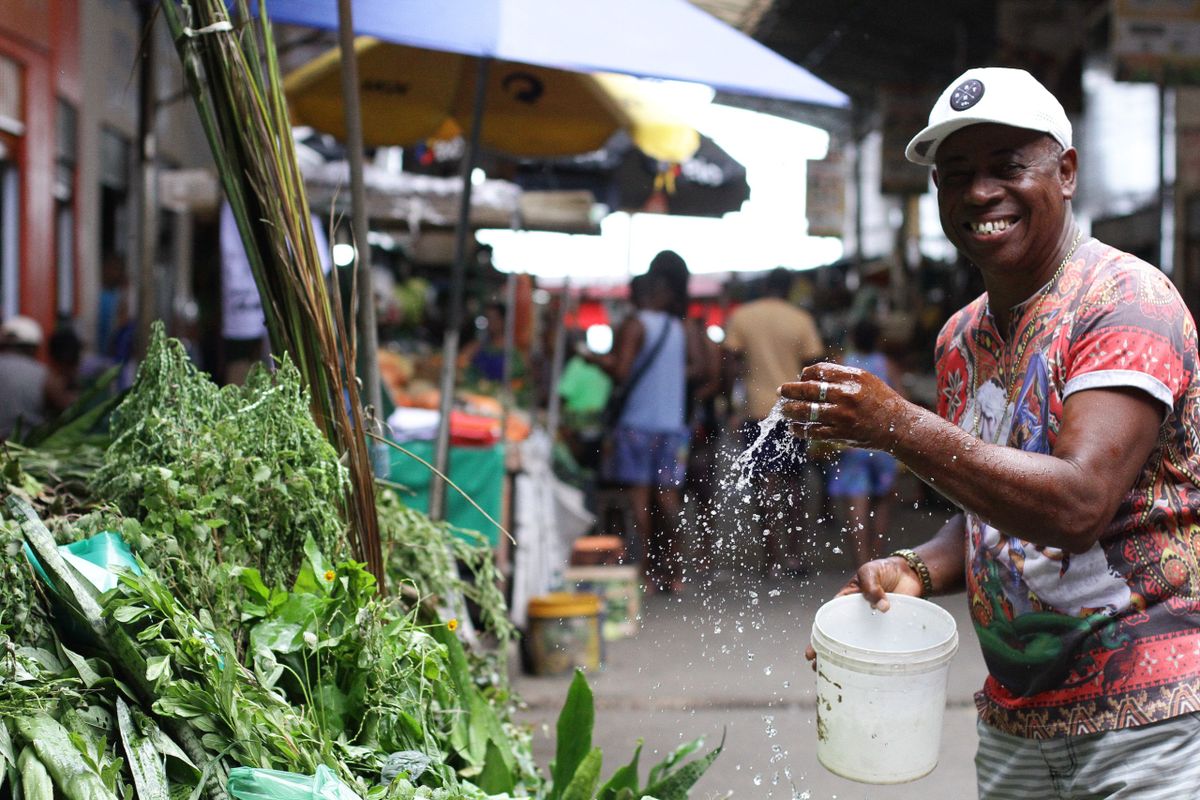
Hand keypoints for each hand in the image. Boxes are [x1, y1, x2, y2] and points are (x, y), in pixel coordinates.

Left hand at [779, 362, 911, 451]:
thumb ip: (839, 375)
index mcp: (853, 378)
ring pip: (807, 412)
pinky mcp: (841, 434)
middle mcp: (847, 395)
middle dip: (790, 391)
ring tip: (783, 410)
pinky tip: (794, 428)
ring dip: (791, 411)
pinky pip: (814, 431)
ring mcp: (843, 416)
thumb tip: (806, 374)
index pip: (819, 371)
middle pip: (809, 390)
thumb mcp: (864, 379)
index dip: (805, 374)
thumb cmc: (879, 399)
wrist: (898, 425)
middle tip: (780, 391)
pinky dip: (800, 429)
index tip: (800, 378)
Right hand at [803, 555, 924, 666]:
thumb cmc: (883, 570)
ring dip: (849, 661)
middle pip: (839, 640)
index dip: (816, 639)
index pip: (827, 624)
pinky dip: (876, 659)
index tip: (810, 653)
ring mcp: (873, 627)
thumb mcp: (870, 571)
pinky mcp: (889, 631)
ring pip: (859, 647)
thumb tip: (882, 607)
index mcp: (845, 604)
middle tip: (819, 670)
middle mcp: (856, 619)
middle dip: (826, 656)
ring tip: (841, 676)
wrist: (909, 573)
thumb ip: (871, 586)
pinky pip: (882, 645)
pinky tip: (872, 671)